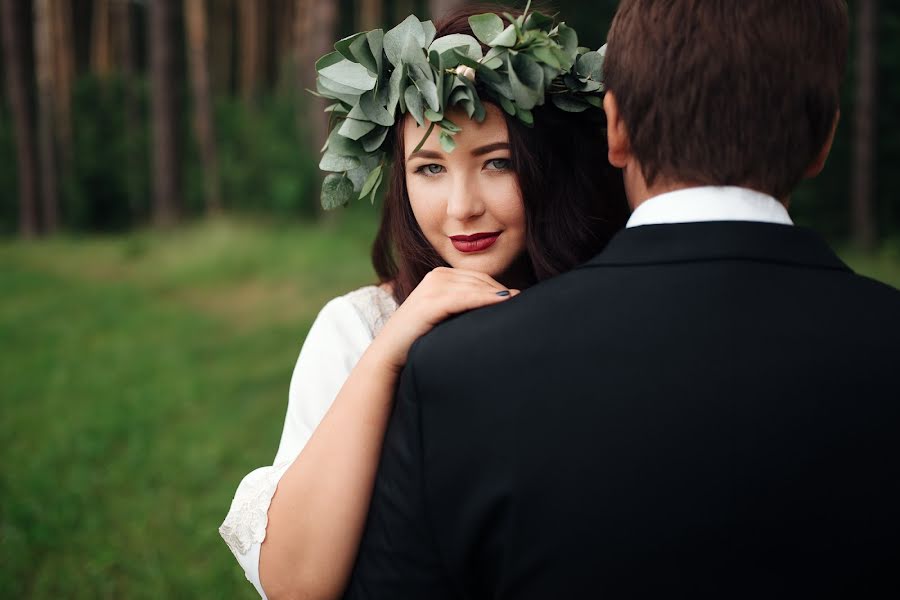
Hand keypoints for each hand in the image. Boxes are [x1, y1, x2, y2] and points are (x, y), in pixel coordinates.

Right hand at [372, 267, 518, 372]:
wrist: (390, 354)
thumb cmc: (421, 339)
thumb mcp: (444, 316)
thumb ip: (464, 306)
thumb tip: (501, 306)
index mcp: (440, 276)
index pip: (479, 278)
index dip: (500, 289)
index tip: (519, 302)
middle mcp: (436, 276)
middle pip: (481, 281)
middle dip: (502, 292)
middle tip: (525, 304)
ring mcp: (432, 287)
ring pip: (476, 288)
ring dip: (499, 295)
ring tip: (520, 305)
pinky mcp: (431, 302)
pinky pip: (465, 298)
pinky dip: (485, 300)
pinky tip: (503, 303)